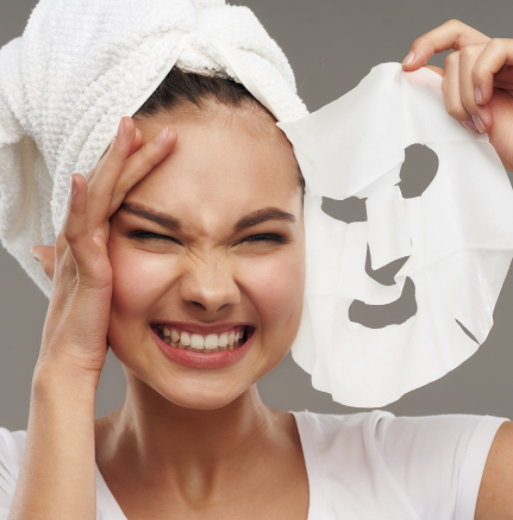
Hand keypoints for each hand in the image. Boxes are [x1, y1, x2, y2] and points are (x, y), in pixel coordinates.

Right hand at [31, 118, 176, 382]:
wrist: (69, 362)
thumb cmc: (88, 327)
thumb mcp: (100, 287)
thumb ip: (92, 264)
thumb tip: (74, 251)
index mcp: (92, 242)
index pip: (109, 195)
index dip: (124, 168)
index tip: (146, 144)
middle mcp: (82, 240)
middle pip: (102, 187)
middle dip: (121, 154)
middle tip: (139, 123)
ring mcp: (80, 253)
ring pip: (93, 198)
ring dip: (110, 164)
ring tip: (128, 131)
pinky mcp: (84, 272)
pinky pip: (81, 232)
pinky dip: (82, 205)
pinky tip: (84, 179)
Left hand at [402, 19, 512, 176]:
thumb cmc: (502, 146)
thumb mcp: (463, 121)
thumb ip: (445, 97)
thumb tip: (416, 78)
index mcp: (477, 75)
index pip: (451, 39)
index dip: (427, 44)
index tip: (408, 66)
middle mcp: (494, 64)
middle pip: (453, 57)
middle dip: (449, 93)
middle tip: (464, 121)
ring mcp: (511, 60)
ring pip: (466, 54)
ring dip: (465, 94)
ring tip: (480, 121)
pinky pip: (494, 49)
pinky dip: (481, 77)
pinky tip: (486, 101)